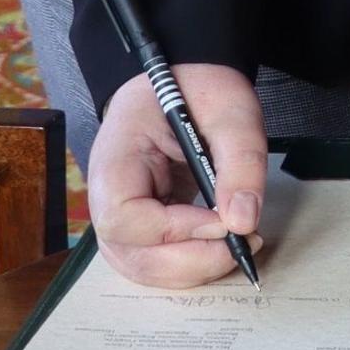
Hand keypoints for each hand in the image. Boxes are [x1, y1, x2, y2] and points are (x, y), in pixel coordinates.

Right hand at [87, 62, 267, 289]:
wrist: (188, 79)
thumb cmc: (200, 88)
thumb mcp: (231, 112)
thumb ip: (240, 162)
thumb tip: (242, 221)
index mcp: (115, 158)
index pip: (123, 216)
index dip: (172, 230)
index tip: (221, 221)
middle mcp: (107, 194)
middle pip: (128, 253)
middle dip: (187, 262)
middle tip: (242, 246)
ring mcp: (122, 214)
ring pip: (140, 266)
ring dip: (190, 270)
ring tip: (238, 249)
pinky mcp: (144, 224)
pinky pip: (156, 259)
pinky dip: (189, 265)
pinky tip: (223, 247)